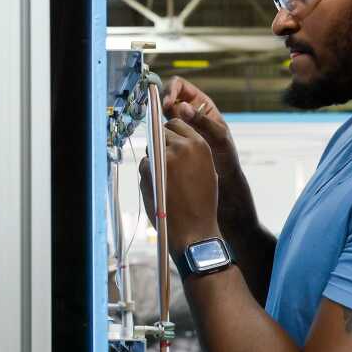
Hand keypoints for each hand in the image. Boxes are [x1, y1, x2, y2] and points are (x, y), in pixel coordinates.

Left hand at [139, 118, 219, 255]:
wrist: (193, 228)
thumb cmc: (202, 202)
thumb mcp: (207, 170)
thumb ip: (192, 152)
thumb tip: (174, 140)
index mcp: (198, 144)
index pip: (177, 123)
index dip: (171, 132)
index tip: (168, 141)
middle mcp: (181, 147)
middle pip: (161, 133)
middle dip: (161, 144)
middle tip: (165, 162)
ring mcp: (163, 158)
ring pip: (151, 148)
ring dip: (154, 159)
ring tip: (166, 179)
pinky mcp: (148, 170)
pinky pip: (144, 164)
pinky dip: (148, 173)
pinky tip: (160, 187)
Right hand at [162, 77, 239, 180]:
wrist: (223, 176)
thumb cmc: (226, 154)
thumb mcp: (219, 136)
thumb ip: (202, 121)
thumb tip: (182, 107)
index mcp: (201, 103)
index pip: (180, 85)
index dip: (170, 90)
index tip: (166, 103)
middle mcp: (188, 111)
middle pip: (166, 97)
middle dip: (160, 104)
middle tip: (159, 117)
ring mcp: (179, 124)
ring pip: (161, 114)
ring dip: (158, 120)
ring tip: (161, 132)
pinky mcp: (173, 137)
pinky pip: (161, 130)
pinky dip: (158, 133)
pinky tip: (161, 141)